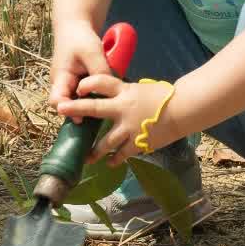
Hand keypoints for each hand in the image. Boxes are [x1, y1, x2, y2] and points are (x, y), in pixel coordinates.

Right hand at [48, 19, 110, 111]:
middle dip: (80, 112)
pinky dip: (91, 98)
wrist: (75, 25)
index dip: (67, 110)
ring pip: (75, 102)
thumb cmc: (80, 37)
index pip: (56, 101)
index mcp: (60, 77)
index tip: (82, 115)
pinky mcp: (76, 82)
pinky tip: (104, 98)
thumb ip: (99, 72)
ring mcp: (68, 84)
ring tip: (104, 109)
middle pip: (66, 106)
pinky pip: (81, 96)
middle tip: (98, 117)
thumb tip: (107, 92)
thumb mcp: (92, 52)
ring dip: (87, 105)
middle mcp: (61, 84)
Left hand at [56, 76, 177, 165]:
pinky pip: (122, 154)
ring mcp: (129, 127)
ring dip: (95, 151)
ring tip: (87, 158)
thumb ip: (125, 94)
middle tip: (61, 110)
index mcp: (125, 91)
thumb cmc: (165, 97)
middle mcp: (123, 108)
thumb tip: (112, 96)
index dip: (88, 83)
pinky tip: (111, 163)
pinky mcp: (138, 142)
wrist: (183, 110)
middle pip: (95, 108)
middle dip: (76, 109)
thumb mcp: (141, 89)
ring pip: (106, 141)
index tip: (77, 87)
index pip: (102, 82)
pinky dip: (116, 159)